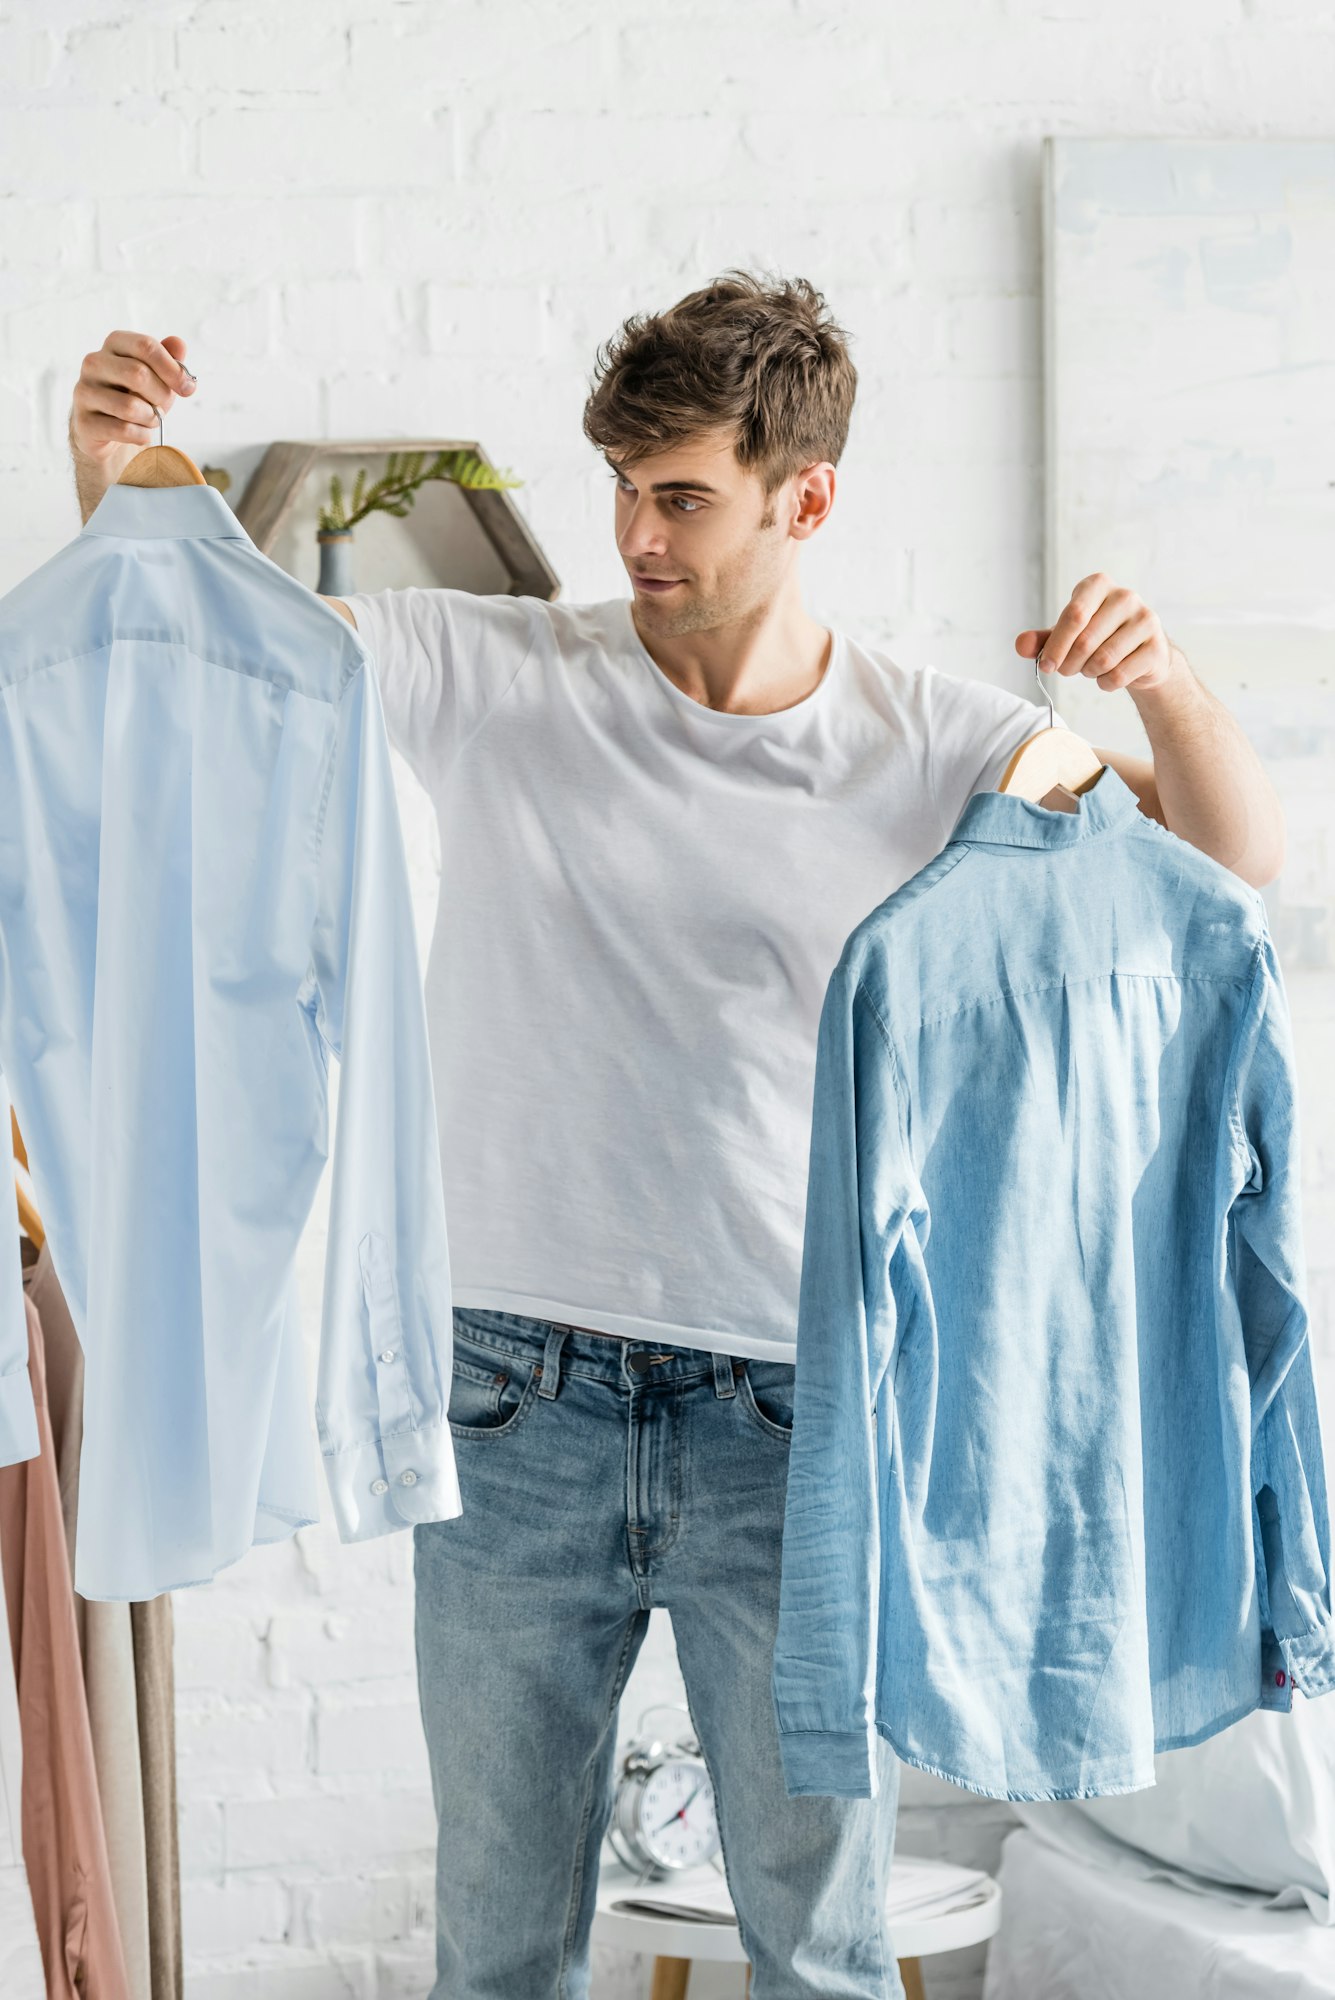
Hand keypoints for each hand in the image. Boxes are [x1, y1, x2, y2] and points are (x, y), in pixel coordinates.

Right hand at [70, 330, 196, 481]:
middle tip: (163, 408)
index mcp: (115, 344)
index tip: (187, 388)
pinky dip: (141, 435)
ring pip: (130, 406)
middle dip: (161, 396)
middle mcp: (94, 363)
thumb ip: (169, 360)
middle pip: (138, 374)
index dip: (173, 369)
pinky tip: (140, 434)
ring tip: (150, 420)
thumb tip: (179, 344)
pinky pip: (122, 429)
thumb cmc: (136, 397)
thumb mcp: (158, 378)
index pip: (146, 346)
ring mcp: (84, 391)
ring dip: (150, 419)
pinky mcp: (84, 421)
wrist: (107, 431)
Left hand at [1015, 574, 1184, 697]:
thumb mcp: (1067, 636)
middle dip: (1069, 664)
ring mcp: (1145, 620)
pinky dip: (1106, 683)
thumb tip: (1020, 645)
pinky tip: (1108, 677)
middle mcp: (1125, 596)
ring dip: (1089, 673)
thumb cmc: (1099, 639)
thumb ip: (1043, 640)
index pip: (1073, 615)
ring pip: (1103, 660)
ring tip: (1090, 669)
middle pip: (1085, 641)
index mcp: (1098, 586)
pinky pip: (1120, 674)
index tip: (1047, 666)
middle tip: (1068, 670)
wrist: (1142, 655)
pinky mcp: (1157, 646)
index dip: (1056, 646)